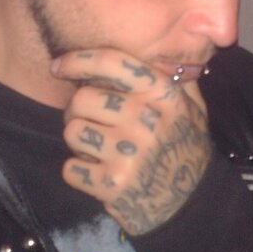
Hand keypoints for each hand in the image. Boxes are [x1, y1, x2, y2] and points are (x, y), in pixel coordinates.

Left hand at [51, 49, 211, 234]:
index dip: (78, 59)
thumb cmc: (187, 148)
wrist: (193, 205)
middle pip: (82, 98)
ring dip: (78, 141)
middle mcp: (145, 119)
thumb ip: (174, 77)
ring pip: (72, 131)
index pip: (111, 62)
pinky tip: (98, 173)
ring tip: (97, 148)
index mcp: (163, 94)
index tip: (59, 66)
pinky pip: (71, 167)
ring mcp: (128, 153)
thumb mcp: (193, 107)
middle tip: (90, 121)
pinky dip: (78, 171)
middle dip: (77, 110)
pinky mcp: (113, 184)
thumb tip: (159, 46)